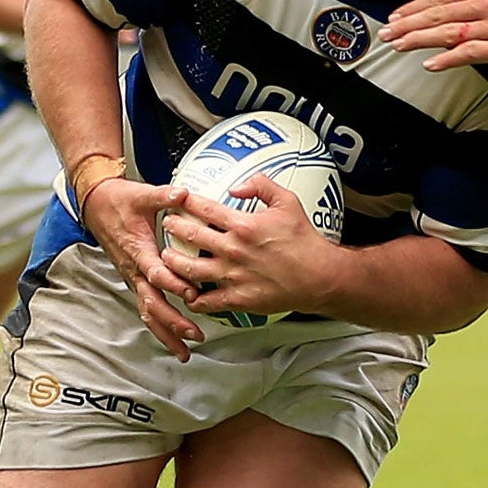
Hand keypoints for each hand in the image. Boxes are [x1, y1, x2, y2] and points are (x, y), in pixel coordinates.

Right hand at [81, 175, 203, 360]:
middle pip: (152, 303)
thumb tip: (182, 193)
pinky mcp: (135, 280)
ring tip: (184, 351)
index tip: (193, 295)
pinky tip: (172, 340)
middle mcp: (134, 270)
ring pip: (148, 312)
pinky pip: (146, 308)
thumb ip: (164, 196)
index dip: (174, 285)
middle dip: (173, 322)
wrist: (96, 204)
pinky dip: (159, 326)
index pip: (156, 273)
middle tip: (194, 334)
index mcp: (138, 250)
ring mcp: (133, 278)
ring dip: (166, 332)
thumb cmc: (120, 200)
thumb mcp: (142, 194)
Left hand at [157, 173, 341, 321]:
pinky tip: (188, 293)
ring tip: (167, 257)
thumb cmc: (306, 243)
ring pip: (189, 269)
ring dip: (173, 261)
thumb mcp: (288, 202)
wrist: (320, 277)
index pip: (204, 209)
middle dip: (173, 228)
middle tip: (168, 225)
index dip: (186, 202)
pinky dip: (192, 298)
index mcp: (243, 225)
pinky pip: (205, 301)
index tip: (179, 201)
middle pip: (190, 236)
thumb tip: (237, 186)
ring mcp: (233, 276)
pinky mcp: (237, 299)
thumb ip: (261, 186)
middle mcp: (233, 250)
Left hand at [382, 0, 487, 72]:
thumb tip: (447, 8)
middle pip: (439, 13)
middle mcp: (487, 2)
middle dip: (409, 24)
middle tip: (387, 33)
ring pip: (449, 32)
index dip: (415, 7)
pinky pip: (470, 52)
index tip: (396, 16)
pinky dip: (448, 58)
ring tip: (399, 45)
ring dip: (420, 39)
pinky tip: (431, 64)